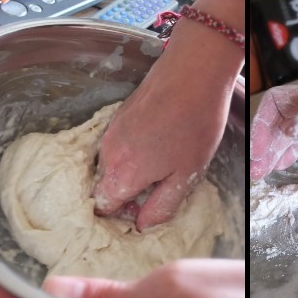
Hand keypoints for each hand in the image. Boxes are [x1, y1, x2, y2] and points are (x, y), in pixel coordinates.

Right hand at [93, 64, 230, 230]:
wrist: (192, 74)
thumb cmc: (194, 126)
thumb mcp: (186, 176)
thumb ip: (162, 206)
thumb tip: (143, 224)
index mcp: (122, 174)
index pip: (102, 206)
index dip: (121, 214)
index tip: (143, 207)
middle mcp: (108, 153)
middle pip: (105, 185)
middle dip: (125, 192)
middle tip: (157, 185)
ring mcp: (110, 132)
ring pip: (110, 164)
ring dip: (129, 170)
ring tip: (162, 159)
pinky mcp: (117, 116)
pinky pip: (116, 145)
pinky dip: (131, 150)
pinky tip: (158, 140)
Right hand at [249, 81, 297, 179]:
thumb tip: (291, 125)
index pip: (279, 103)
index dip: (263, 127)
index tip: (259, 154)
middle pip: (279, 121)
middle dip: (263, 144)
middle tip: (256, 172)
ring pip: (288, 133)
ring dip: (272, 151)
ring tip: (262, 172)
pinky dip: (288, 154)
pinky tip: (282, 166)